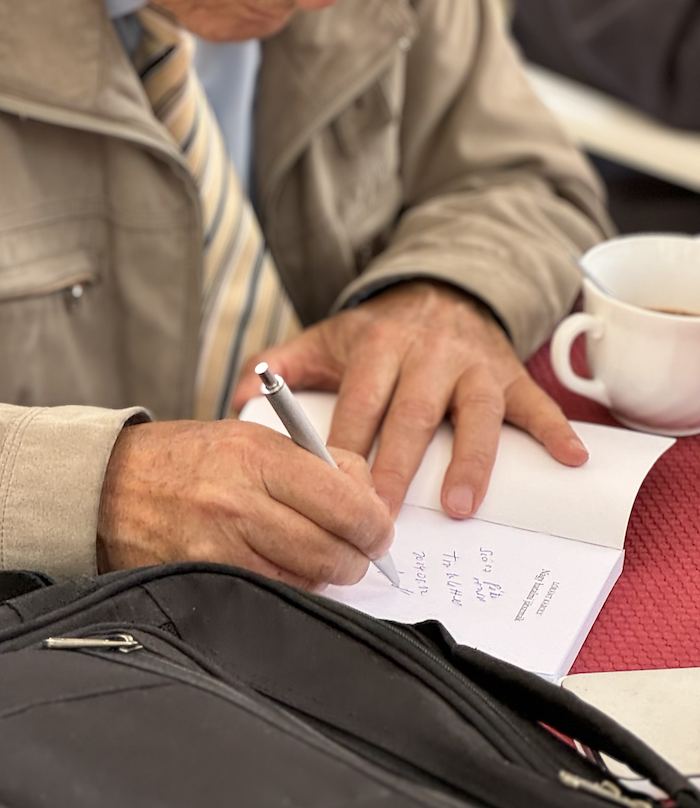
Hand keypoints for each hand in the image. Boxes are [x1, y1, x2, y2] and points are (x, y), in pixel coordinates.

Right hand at [96, 417, 393, 590]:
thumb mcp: (248, 438)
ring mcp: (221, 545)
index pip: (345, 499)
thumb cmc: (185, 459)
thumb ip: (312, 462)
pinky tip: (284, 569)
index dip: (375, 522)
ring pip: (307, 578)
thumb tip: (368, 495)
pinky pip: (273, 593)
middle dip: (358, 556)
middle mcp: (240, 500)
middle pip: (333, 548)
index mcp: (256, 453)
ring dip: (326, 575)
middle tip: (360, 552)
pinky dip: (290, 587)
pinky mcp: (207, 578)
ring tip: (320, 558)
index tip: (380, 527)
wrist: (109, 487)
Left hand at [231, 281, 587, 518]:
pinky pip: (536, 404)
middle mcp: (427, 353)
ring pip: (472, 412)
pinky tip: (569, 460)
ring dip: (468, 459)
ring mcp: (473, 365)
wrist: (439, 290)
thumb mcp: (326, 339)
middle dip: (395, 467)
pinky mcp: (510, 375)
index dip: (344, 447)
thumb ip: (282, 367)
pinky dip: (555, 431)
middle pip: (410, 414)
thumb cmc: (377, 334)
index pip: (358, 402)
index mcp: (377, 345)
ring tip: (458, 506)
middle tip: (381, 517)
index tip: (329, 491)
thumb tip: (237, 398)